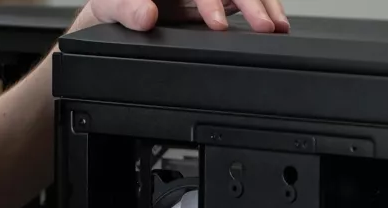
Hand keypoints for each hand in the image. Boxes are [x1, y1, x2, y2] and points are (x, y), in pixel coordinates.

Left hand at [79, 0, 289, 33]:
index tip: (216, 21)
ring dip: (261, 6)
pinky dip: (256, 13)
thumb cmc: (109, 8)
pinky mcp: (209, 6)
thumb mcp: (109, 7)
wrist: (109, 25)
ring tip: (278, 25)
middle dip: (250, 2)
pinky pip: (236, 6)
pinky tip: (272, 22)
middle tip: (265, 24)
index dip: (212, 0)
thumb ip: (126, 8)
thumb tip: (145, 14)